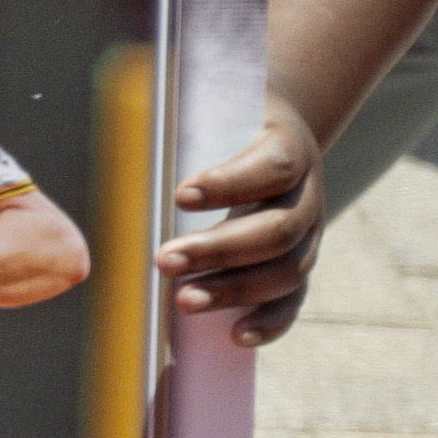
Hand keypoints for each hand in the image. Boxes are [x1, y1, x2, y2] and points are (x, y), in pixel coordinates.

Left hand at [155, 91, 332, 347]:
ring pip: (286, 271)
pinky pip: (293, 301)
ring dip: (235, 290)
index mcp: (291, 145)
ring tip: (183, 300)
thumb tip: (126, 103)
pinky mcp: (301, 266)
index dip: (230, 183)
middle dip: (219, 250)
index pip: (271, 166)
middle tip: (165, 260)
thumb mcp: (218, 102)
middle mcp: (308, 195)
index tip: (179, 194)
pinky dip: (268, 322)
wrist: (280, 134)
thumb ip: (183, 111)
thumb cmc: (232, 118)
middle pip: (277, 230)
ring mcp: (310, 236)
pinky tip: (235, 336)